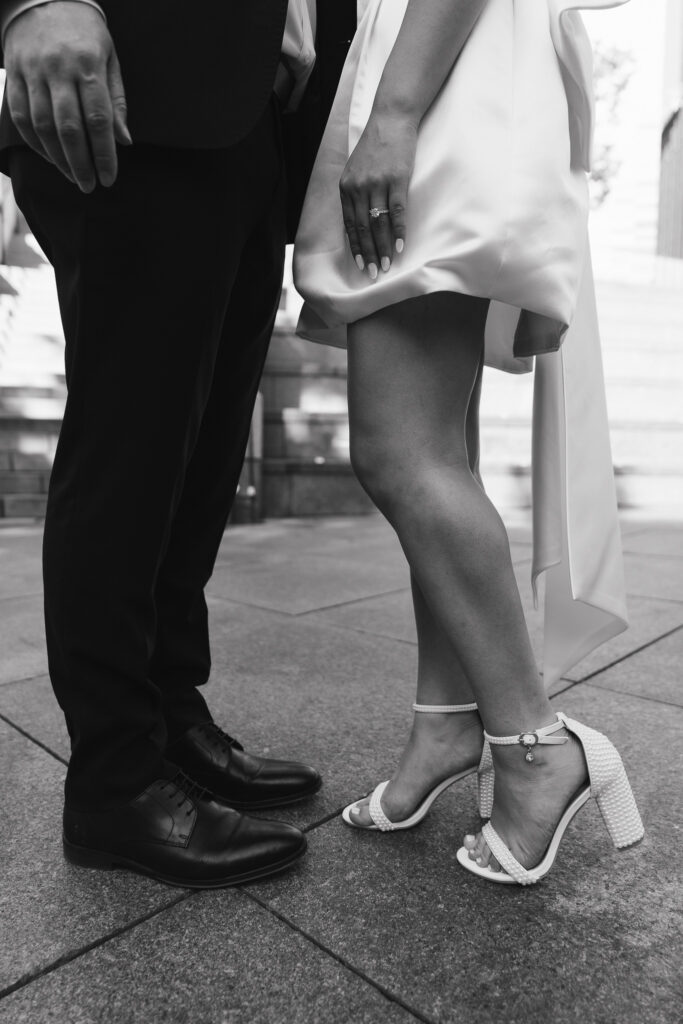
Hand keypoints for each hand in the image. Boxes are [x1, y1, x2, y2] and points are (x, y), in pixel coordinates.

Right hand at [3, 1, 130, 190]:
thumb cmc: (84, 34)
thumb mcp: (110, 59)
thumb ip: (116, 101)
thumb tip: (123, 141)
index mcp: (88, 65)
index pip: (97, 119)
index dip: (103, 153)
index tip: (109, 177)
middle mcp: (58, 69)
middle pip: (68, 128)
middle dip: (80, 163)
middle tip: (89, 186)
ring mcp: (32, 71)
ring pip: (42, 126)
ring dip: (57, 158)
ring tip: (72, 176)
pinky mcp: (14, 74)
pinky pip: (20, 116)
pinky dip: (35, 143)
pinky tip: (50, 157)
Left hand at [339, 112, 416, 279]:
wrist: (391, 118)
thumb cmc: (376, 146)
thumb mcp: (356, 169)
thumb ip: (355, 193)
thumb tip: (359, 221)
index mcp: (346, 187)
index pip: (350, 225)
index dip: (356, 247)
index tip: (361, 265)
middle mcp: (359, 187)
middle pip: (363, 229)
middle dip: (369, 254)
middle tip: (374, 274)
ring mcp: (378, 184)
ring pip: (379, 224)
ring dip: (383, 248)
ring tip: (387, 266)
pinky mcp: (397, 179)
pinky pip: (397, 212)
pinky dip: (398, 231)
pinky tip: (399, 246)